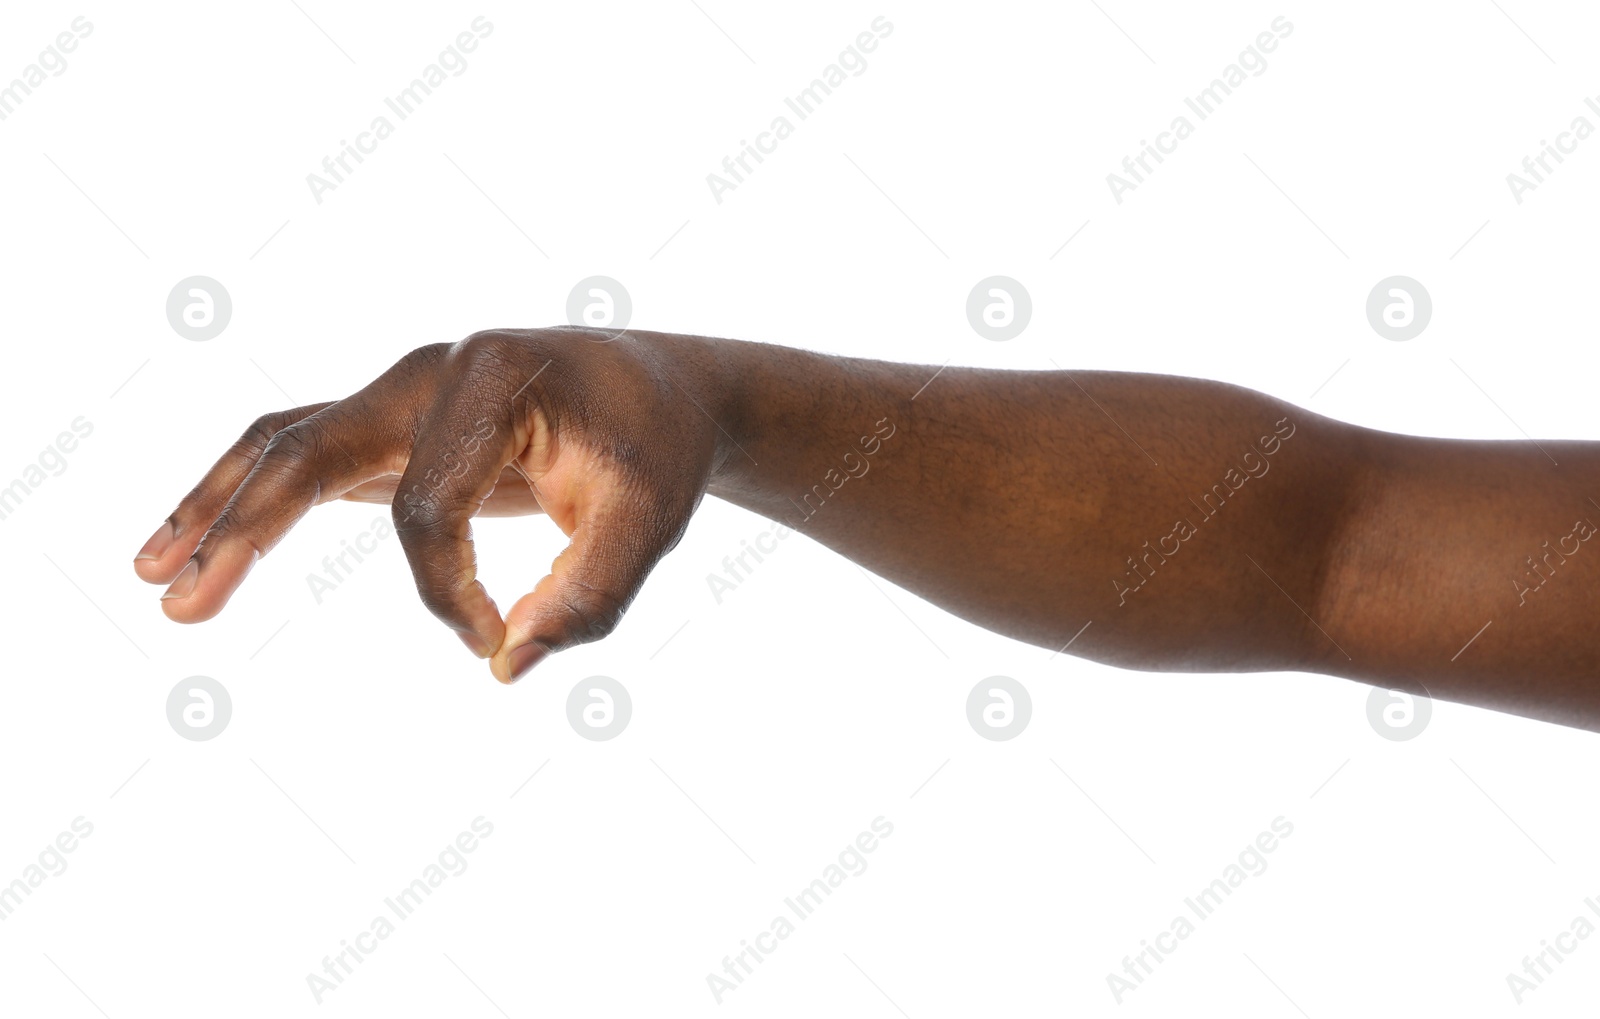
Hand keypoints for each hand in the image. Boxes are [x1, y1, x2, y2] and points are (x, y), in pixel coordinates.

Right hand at [132, 328, 725, 681]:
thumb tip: (506, 669)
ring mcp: (403, 390)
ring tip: (152, 574)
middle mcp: (430, 372)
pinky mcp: (395, 421)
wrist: (664, 389)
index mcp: (492, 378)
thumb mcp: (648, 522)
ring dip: (219, 508)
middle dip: (243, 530)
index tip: (496, 640)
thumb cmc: (657, 449)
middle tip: (177, 605)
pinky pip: (305, 452)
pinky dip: (251, 493)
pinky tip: (202, 538)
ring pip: (287, 444)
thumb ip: (591, 599)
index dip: (450, 593)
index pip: (430, 507)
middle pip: (311, 450)